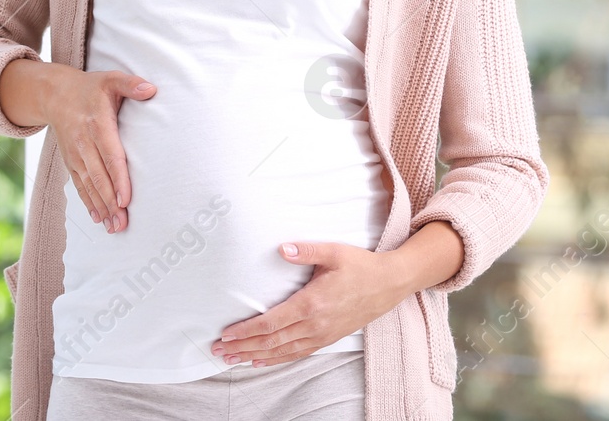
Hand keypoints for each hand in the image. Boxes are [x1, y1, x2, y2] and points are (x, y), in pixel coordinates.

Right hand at [43, 69, 155, 233]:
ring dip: (101, 207)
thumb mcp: (110, 79)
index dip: (118, 178)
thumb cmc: (90, 88)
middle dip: (110, 202)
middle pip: (98, 176)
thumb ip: (130, 83)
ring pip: (89, 185)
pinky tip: (98, 218)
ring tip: (114, 227)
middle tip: (123, 223)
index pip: (110, 155)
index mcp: (97, 124)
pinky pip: (79, 185)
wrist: (54, 94)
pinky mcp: (70, 161)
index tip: (126, 199)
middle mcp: (83, 142)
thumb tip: (151, 89)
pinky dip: (88, 202)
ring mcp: (75, 154)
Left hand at [209, 241, 406, 367]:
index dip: (246, 331)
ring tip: (232, 359)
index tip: (226, 334)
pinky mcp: (328, 338)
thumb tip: (282, 248)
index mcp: (311, 304)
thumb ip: (306, 251)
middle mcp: (315, 325)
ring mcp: (322, 334)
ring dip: (254, 356)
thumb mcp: (334, 252)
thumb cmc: (361, 266)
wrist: (390, 284)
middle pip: (271, 342)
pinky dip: (276, 360)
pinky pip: (297, 353)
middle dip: (242, 348)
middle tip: (218, 351)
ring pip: (282, 351)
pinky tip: (261, 361)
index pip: (270, 323)